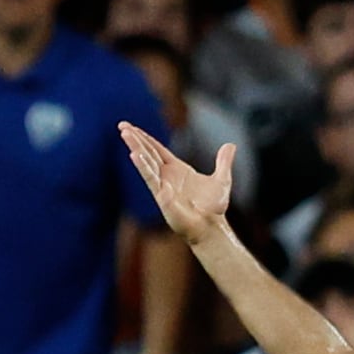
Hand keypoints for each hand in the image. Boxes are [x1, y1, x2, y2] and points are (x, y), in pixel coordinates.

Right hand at [121, 124, 232, 246]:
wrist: (211, 227)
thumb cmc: (213, 208)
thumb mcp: (221, 180)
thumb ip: (223, 162)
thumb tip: (231, 145)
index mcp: (177, 170)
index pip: (157, 150)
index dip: (146, 138)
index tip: (132, 127)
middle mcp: (167, 176)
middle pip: (148, 153)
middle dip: (135, 139)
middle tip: (122, 125)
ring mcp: (163, 186)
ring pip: (146, 162)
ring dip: (135, 147)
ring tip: (125, 134)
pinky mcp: (162, 197)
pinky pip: (151, 179)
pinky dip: (143, 166)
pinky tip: (134, 154)